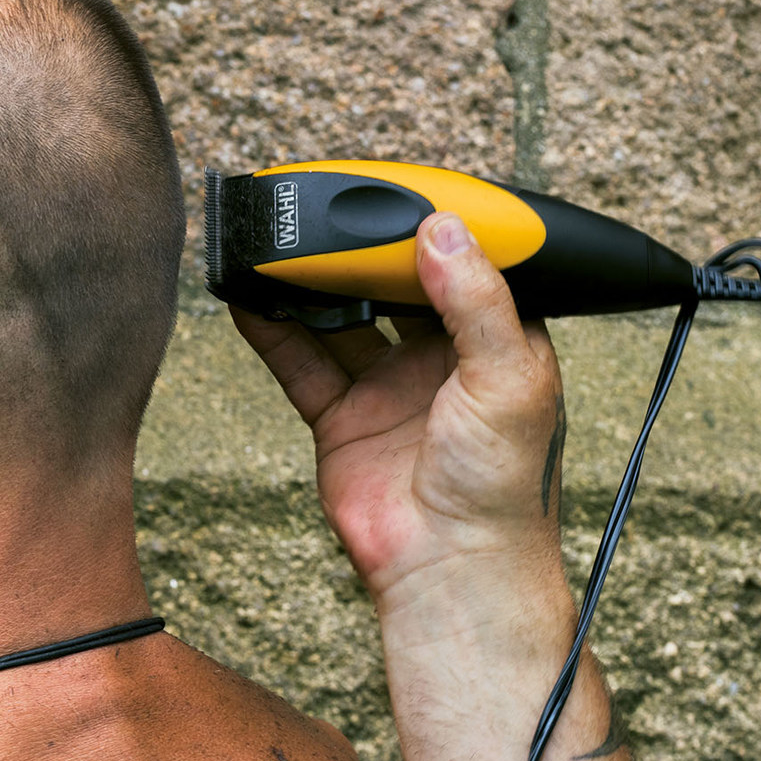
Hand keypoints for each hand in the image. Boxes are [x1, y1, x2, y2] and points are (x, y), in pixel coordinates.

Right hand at [231, 212, 570, 608]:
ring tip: (280, 248)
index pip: (468, 266)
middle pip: (395, 285)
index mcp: (498, 342)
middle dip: (364, 250)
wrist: (449, 567)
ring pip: (342, 318)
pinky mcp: (341, 419)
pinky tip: (251, 300)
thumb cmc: (504, 485)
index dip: (437, 229)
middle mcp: (441, 360)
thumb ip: (476, 301)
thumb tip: (441, 231)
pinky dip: (273, 331)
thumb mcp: (509, 376)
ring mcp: (387, 388)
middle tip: (331, 213)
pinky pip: (301, 363)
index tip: (403, 194)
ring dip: (313, 285)